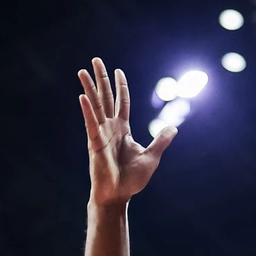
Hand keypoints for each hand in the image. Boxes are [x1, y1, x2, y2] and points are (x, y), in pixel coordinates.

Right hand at [79, 58, 175, 206]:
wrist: (118, 196)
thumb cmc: (132, 180)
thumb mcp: (151, 157)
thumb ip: (161, 141)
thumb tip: (174, 128)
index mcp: (123, 130)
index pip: (122, 102)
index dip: (121, 86)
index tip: (118, 70)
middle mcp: (110, 128)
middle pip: (105, 97)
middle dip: (101, 79)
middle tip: (95, 60)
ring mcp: (101, 134)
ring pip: (95, 105)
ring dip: (89, 87)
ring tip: (82, 70)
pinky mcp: (95, 143)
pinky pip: (91, 123)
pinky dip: (88, 110)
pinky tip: (83, 97)